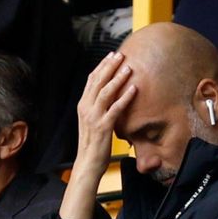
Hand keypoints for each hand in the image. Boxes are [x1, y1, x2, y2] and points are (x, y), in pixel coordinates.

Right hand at [60, 51, 136, 218]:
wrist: (88, 163)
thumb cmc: (93, 143)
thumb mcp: (92, 121)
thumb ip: (98, 108)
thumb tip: (108, 96)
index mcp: (83, 105)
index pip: (91, 80)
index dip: (102, 67)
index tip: (111, 56)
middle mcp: (86, 108)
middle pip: (97, 82)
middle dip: (109, 67)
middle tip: (120, 55)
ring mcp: (94, 117)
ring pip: (105, 92)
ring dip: (117, 78)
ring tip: (128, 68)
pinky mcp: (104, 127)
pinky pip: (115, 109)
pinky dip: (125, 97)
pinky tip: (134, 89)